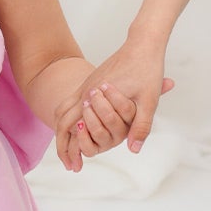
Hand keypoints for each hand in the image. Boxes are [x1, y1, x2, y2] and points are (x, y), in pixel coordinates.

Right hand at [54, 44, 175, 171]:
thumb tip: (133, 149)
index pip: (69, 126)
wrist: (143, 44)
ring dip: (63, 130)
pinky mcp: (91, 80)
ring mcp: (86, 83)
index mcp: (93, 95)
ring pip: (62, 109)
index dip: (69, 149)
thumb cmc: (147, 70)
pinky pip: (71, 101)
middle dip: (62, 145)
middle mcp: (85, 89)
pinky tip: (78, 127)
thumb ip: (141, 125)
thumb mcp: (149, 100)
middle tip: (70, 165)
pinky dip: (69, 117)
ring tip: (70, 149)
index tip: (74, 167)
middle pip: (60, 120)